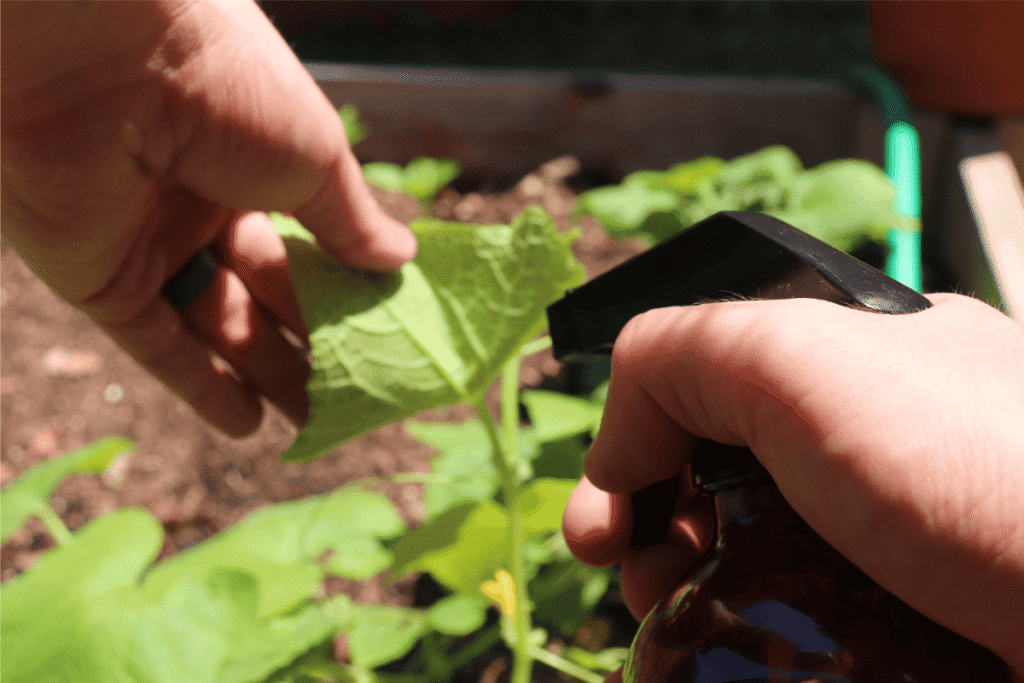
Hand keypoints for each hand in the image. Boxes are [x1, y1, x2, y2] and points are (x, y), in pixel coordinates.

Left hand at [1, 0, 415, 435]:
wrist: (107, 58)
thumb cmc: (229, 88)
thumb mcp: (315, 157)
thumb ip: (352, 221)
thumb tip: (401, 260)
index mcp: (252, 162)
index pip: (306, 244)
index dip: (344, 291)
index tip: (384, 335)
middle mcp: (199, 205)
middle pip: (265, 292)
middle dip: (310, 342)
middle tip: (358, 393)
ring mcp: (149, 244)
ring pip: (219, 326)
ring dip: (267, 374)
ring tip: (318, 422)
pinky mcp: (101, 282)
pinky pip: (158, 345)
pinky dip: (202, 386)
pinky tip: (250, 426)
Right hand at [562, 293, 1023, 678]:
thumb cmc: (979, 469)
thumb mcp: (798, 354)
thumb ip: (678, 350)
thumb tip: (619, 445)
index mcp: (852, 364)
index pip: (702, 393)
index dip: (632, 452)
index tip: (600, 527)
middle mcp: (871, 448)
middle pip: (714, 482)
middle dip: (647, 530)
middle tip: (634, 583)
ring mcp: (890, 547)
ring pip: (747, 562)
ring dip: (682, 596)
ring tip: (669, 626)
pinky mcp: (906, 629)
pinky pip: (794, 624)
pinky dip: (742, 640)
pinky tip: (724, 655)